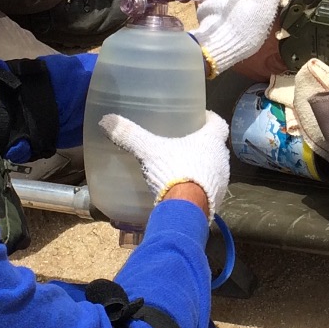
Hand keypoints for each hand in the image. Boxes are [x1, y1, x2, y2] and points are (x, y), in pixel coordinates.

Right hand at [99, 112, 230, 216]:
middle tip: (186, 142)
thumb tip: (107, 121)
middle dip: (203, 144)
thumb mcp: (149, 151)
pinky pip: (209, 188)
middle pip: (216, 146)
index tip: (201, 118)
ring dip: (203, 166)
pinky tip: (185, 189)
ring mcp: (221, 181)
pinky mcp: (216, 200)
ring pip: (214, 168)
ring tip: (184, 166)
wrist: (185, 210)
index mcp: (211, 141)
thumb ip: (130, 135)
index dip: (210, 120)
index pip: (218, 124)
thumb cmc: (173, 171)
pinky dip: (200, 186)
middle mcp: (222, 159)